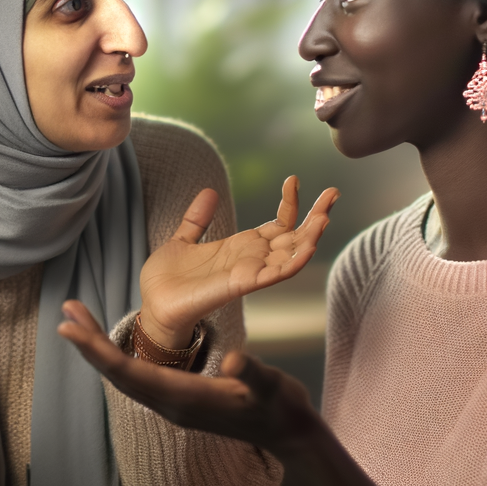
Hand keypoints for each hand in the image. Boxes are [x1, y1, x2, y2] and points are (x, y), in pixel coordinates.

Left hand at [56, 301, 317, 455]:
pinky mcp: (177, 402)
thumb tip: (233, 359)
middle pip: (117, 373)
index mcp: (184, 397)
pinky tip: (109, 345)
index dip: (97, 350)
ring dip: (98, 350)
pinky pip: (136, 378)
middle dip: (88, 344)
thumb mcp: (273, 386)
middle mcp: (170, 403)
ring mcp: (172, 405)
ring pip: (124, 376)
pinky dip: (116, 357)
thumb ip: (253, 373)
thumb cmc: (282, 408)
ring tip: (78, 321)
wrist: (288, 436)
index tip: (70, 328)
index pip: (128, 372)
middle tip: (65, 312)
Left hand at [137, 176, 337, 348]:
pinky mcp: (239, 285)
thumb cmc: (167, 280)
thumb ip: (197, 219)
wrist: (153, 305)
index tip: (294, 179)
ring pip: (290, 256)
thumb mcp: (182, 240)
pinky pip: (273, 275)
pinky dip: (291, 263)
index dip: (289, 203)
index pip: (277, 223)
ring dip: (310, 238)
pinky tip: (307, 248)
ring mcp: (248, 273)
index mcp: (241, 247)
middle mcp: (251, 259)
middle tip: (333, 194)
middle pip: (293, 237)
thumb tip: (209, 191)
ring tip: (325, 218)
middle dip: (316, 217)